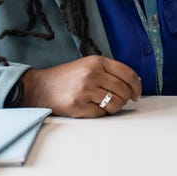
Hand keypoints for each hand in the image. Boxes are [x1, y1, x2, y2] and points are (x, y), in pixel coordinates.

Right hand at [21, 56, 141, 117]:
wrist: (39, 88)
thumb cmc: (66, 78)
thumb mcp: (87, 66)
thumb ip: (109, 71)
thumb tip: (134, 82)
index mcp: (97, 62)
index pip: (128, 74)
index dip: (137, 86)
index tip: (136, 94)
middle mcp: (92, 74)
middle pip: (124, 91)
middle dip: (125, 99)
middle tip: (117, 101)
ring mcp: (85, 90)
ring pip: (116, 104)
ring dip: (114, 108)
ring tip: (104, 105)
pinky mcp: (78, 106)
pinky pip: (101, 113)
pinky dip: (99, 113)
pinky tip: (90, 107)